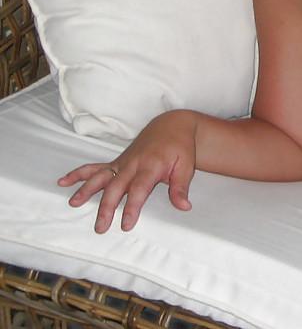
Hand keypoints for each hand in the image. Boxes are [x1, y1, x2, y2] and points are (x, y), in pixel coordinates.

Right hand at [58, 110, 196, 232]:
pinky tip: (63, 182)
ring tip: (73, 203)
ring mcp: (122, 163)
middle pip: (116, 187)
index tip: (126, 225)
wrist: (172, 126)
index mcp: (151, 166)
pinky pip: (95, 167)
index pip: (139, 189)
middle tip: (100, 227)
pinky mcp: (116, 162)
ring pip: (101, 177)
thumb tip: (184, 207)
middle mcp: (133, 164)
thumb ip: (181, 188)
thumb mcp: (186, 167)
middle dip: (106, 207)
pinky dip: (78, 174)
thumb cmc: (180, 148)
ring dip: (86, 189)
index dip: (132, 207)